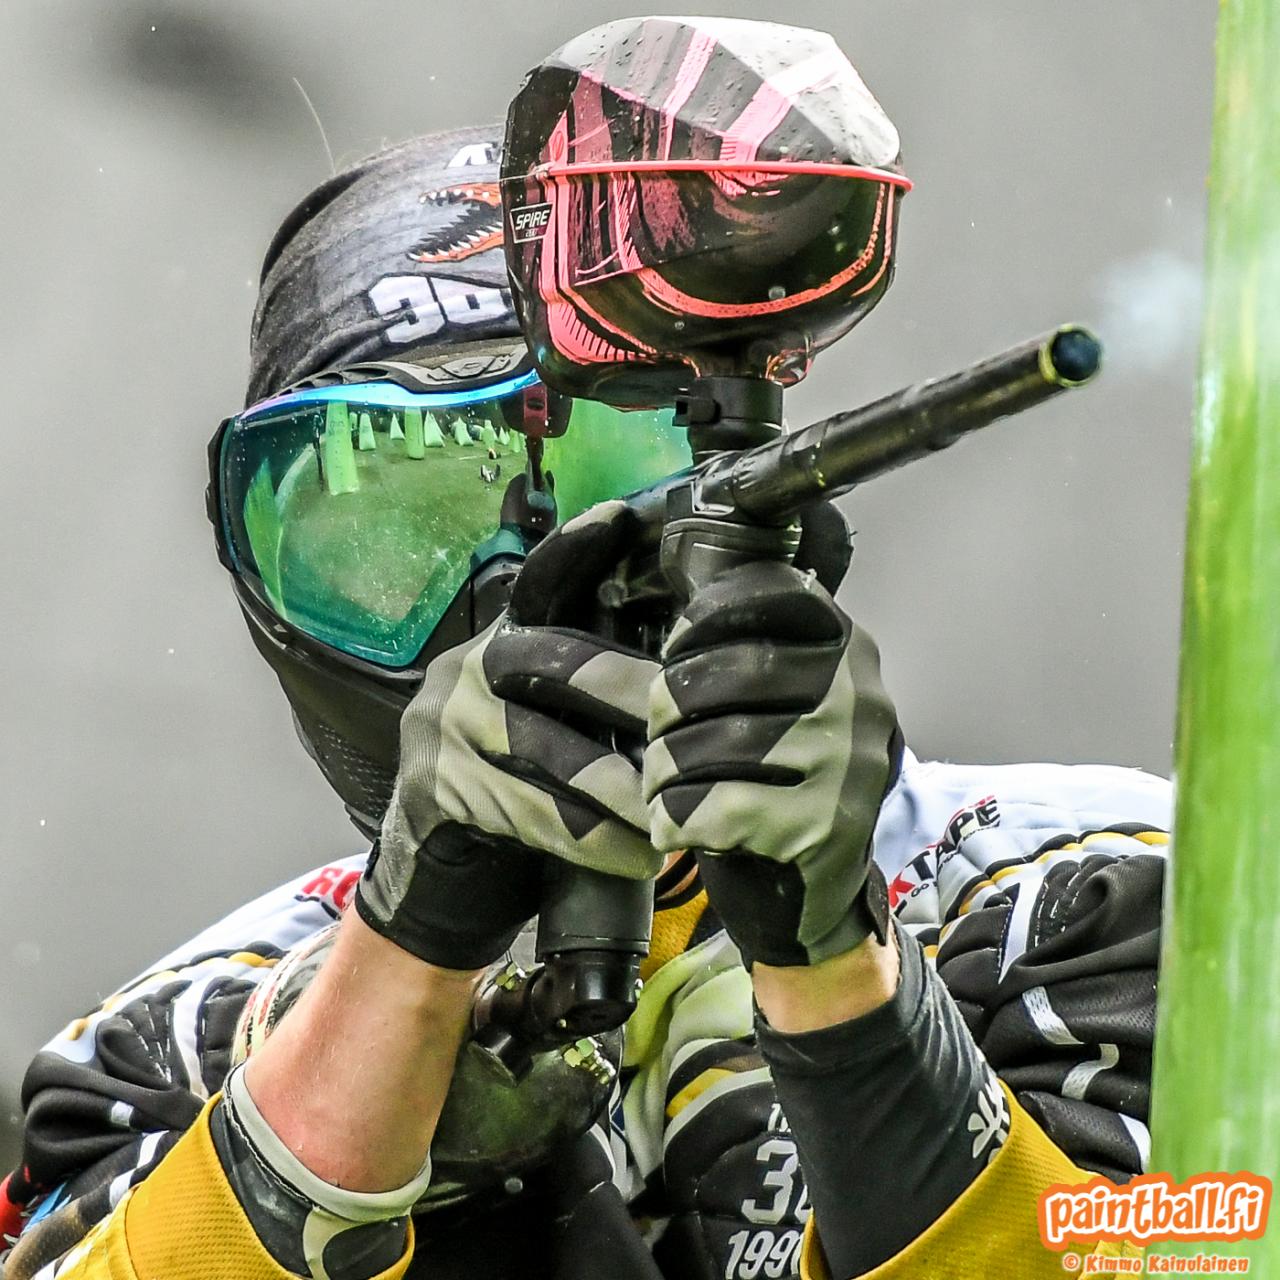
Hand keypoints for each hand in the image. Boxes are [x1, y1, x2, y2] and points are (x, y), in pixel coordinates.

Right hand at [356, 502, 660, 968]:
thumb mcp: (557, 725)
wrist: (446, 879)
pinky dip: (591, 840)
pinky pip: (528, 811)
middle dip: (634, 696)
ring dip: (624, 791)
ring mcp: (444, 726)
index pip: (542, 582)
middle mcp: (470, 668)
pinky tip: (638, 856)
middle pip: (559, 665)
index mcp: (505, 640)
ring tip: (677, 816)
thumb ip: (593, 691)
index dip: (579, 549)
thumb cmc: (526, 790)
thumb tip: (689, 671)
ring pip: (550, 751)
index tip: (623, 515)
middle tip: (695, 724)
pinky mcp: (434, 786)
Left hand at [644, 556, 901, 967]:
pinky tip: (678, 827)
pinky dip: (675, 820)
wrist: (813, 899)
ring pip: (703, 745)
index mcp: (847, 648)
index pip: (766, 596)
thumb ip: (738, 646)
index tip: (677, 651)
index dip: (701, 621)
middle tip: (660, 741)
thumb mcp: (773, 702)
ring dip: (663, 772)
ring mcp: (845, 762)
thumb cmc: (776, 785)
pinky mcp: (820, 827)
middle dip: (664, 712)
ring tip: (667, 787)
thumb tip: (673, 579)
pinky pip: (711, 809)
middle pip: (714, 676)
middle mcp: (856, 696)